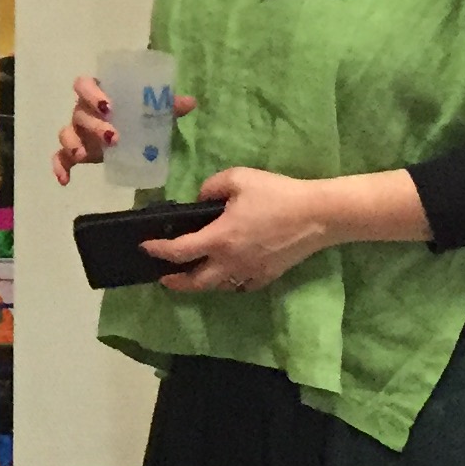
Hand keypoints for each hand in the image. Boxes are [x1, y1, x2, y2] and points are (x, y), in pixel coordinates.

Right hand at [52, 73, 195, 184]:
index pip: (84, 85)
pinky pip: (59, 158)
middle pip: (79, 112)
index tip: (108, 106)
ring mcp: (76, 132)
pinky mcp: (73, 152)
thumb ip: (167, 106)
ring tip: (84, 156)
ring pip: (66, 133)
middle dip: (94, 125)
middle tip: (114, 138)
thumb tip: (190, 103)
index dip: (92, 93)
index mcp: (98, 94)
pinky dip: (59, 167)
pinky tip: (64, 180)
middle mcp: (83, 111)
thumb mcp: (150, 111)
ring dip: (72, 143)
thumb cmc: (134, 117)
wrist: (126, 137)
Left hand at [142, 166, 337, 293]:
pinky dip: (228, 282)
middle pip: (195, 282)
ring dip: (200, 282)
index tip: (145, 247)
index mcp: (220, 238)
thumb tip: (201, 200)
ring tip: (192, 274)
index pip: (179, 251)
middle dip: (175, 281)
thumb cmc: (277, 194)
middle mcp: (231, 261)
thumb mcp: (239, 178)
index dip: (158, 250)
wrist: (318, 215)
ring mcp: (250, 272)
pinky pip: (240, 285)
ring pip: (218, 287)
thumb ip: (211, 187)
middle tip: (164, 276)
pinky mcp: (267, 276)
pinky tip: (225, 273)